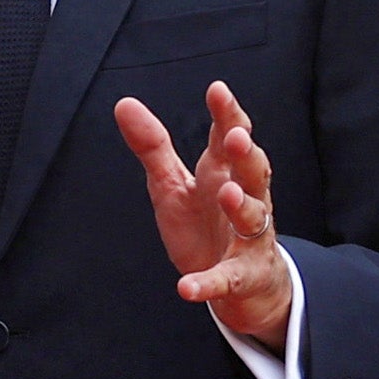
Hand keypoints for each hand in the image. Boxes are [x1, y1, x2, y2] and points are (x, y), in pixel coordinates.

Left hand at [111, 83, 293, 352]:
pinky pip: (227, 280)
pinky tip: (187, 288)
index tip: (218, 90)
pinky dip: (208, 284)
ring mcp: (249, 241)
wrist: (243, 288)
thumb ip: (153, 147)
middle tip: (236, 137)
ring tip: (228, 194)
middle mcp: (245, 201)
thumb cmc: (207, 227)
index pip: (230, 138)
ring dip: (242, 207)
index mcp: (224, 175)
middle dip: (247, 155)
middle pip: (254, 173)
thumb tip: (124, 104)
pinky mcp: (242, 278)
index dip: (227, 115)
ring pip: (254, 219)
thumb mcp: (173, 185)